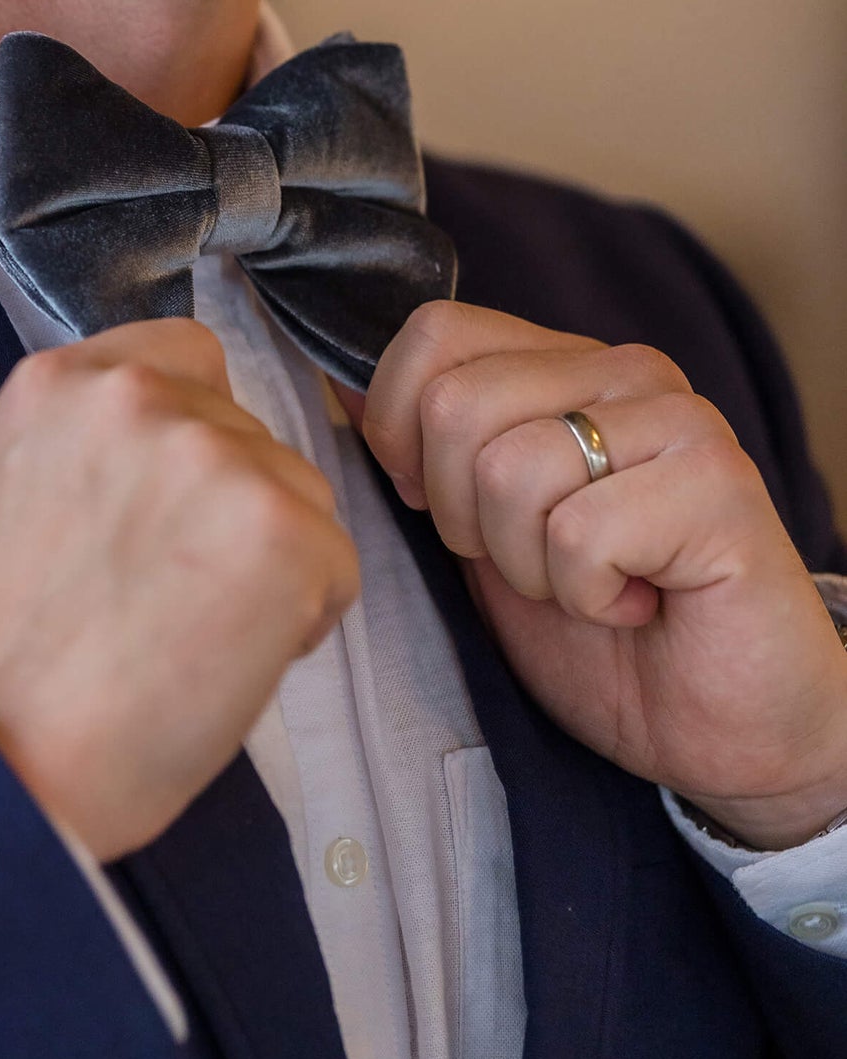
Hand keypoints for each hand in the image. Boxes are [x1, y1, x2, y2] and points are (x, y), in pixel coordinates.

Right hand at [0, 319, 359, 861]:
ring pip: (299, 491)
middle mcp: (139, 397)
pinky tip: (230, 659)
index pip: (186, 357)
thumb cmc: (5, 653)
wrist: (8, 760)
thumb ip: (88, 438)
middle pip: (248, 431)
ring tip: (196, 632)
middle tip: (173, 592)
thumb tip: (173, 441)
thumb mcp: (11, 489)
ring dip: (271, 556)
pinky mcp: (282, 530)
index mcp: (62, 380)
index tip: (174, 498)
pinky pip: (336, 562)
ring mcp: (214, 457)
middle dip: (231, 503)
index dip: (194, 431)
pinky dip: (304, 615)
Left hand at [353, 301, 846, 849]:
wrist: (712, 724)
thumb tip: (339, 382)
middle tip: (532, 559)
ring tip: (587, 583)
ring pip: (510, 469)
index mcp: (563, 368)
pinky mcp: (720, 485)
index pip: (434, 334)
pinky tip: (633, 602)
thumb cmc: (592, 629)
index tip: (437, 503)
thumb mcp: (477, 531)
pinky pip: (578, 533)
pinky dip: (584, 595)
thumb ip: (423, 453)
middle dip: (462, 516)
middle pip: (455, 406)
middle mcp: (625, 372)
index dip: (399, 431)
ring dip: (527, 565)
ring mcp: (679, 420)